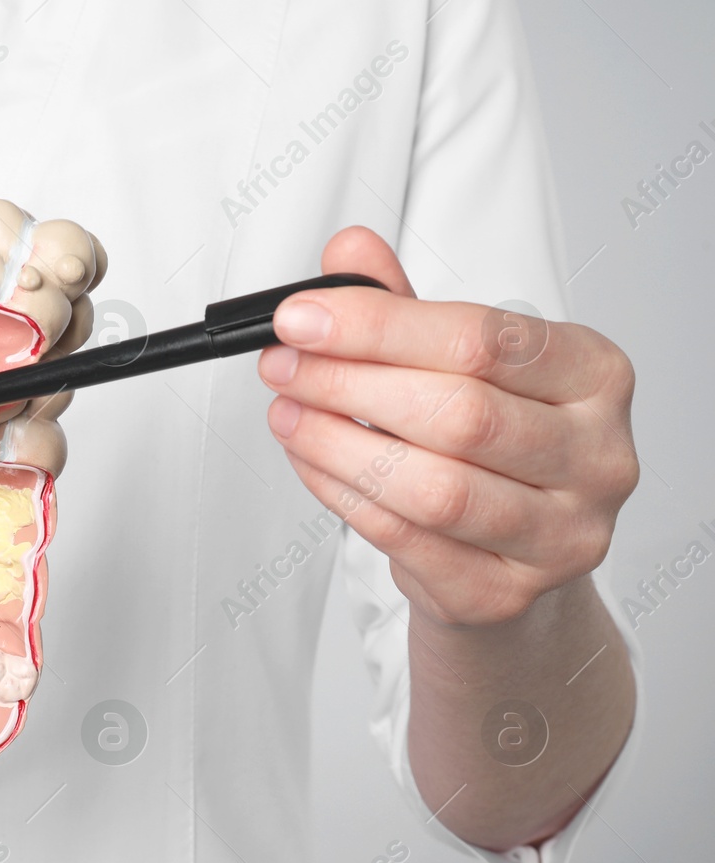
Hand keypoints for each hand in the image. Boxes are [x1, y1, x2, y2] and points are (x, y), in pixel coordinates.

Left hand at [259, 227, 639, 626]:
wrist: (516, 560)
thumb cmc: (491, 447)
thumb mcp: (460, 364)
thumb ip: (405, 307)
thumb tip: (346, 251)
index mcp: (596, 375)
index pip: (482, 341)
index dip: (378, 327)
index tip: (300, 318)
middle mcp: (597, 456)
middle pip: (459, 414)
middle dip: (349, 385)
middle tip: (282, 367)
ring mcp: (561, 534)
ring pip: (433, 487)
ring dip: (337, 446)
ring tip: (286, 415)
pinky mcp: (506, 595)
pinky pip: (407, 540)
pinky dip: (343, 496)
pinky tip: (310, 462)